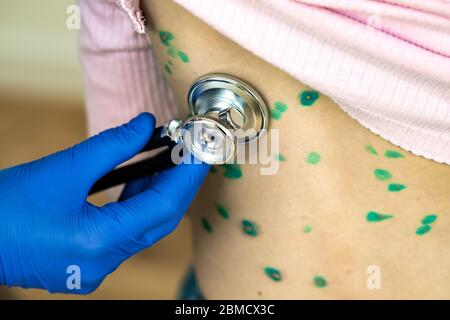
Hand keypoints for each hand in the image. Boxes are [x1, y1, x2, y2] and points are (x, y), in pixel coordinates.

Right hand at [0, 113, 208, 293]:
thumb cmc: (7, 205)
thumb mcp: (65, 167)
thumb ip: (113, 145)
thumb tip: (146, 124)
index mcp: (100, 241)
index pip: (164, 206)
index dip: (187, 175)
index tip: (201, 150)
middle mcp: (104, 262)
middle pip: (159, 221)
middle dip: (177, 185)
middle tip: (189, 154)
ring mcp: (95, 269)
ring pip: (142, 229)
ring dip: (156, 195)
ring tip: (165, 161)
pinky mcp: (85, 266)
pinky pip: (124, 236)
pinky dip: (134, 209)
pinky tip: (137, 183)